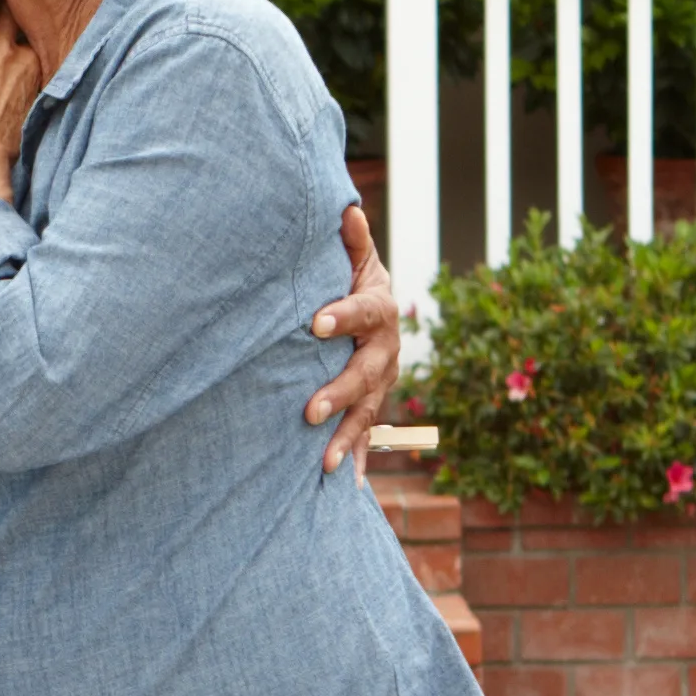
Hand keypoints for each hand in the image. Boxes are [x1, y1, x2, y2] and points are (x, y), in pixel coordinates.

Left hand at [303, 202, 402, 467]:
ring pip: (367, 413)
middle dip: (340, 393)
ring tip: (322, 464)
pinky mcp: (372, 404)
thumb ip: (349, 240)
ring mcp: (382, 382)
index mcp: (379, 309)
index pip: (362, 312)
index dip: (342, 317)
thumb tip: (344, 208)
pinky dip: (357, 461)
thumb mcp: (354, 256)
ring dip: (347, 438)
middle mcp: (386, 349)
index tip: (314, 324)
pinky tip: (345, 488)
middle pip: (366, 374)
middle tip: (309, 410)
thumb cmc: (351, 276)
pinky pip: (367, 436)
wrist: (376, 309)